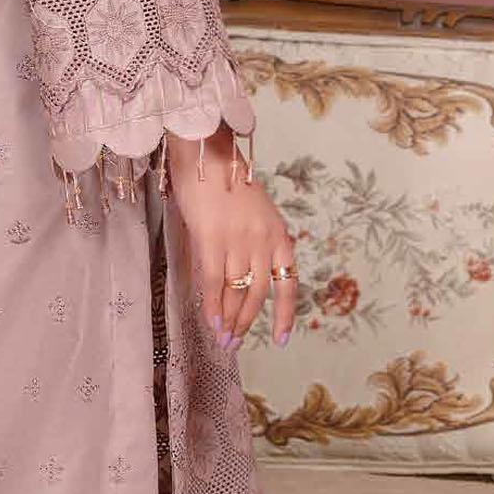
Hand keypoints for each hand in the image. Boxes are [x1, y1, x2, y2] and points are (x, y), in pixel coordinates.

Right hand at [167, 124, 296, 350]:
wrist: (206, 150)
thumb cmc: (224, 178)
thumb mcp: (253, 211)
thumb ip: (253, 242)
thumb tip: (237, 280)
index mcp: (278, 233)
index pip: (288, 283)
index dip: (284, 315)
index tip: (280, 340)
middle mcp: (263, 240)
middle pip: (258, 293)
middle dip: (246, 321)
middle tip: (234, 342)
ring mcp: (238, 239)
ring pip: (236, 291)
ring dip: (229, 318)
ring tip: (221, 337)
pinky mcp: (211, 238)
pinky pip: (214, 281)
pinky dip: (212, 304)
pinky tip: (210, 320)